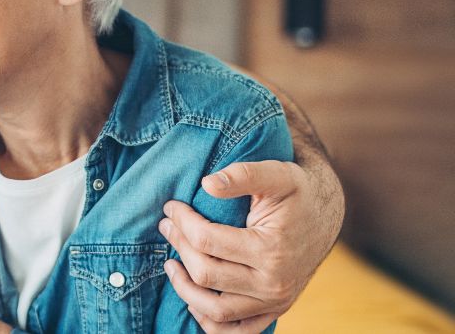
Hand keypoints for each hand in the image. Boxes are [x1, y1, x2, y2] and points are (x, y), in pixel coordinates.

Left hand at [160, 159, 342, 332]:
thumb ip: (244, 175)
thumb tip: (207, 184)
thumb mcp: (277, 173)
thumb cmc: (297, 192)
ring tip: (170, 264)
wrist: (325, 215)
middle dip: (179, 247)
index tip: (171, 207)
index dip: (182, 222)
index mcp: (272, 250)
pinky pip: (236, 331)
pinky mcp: (274, 311)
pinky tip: (193, 299)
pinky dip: (209, 321)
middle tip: (167, 227)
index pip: (207, 241)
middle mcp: (274, 283)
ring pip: (215, 310)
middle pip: (206, 274)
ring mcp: (274, 302)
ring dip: (184, 289)